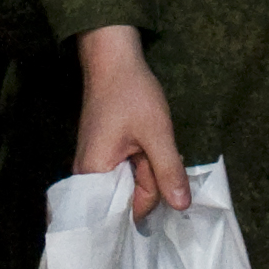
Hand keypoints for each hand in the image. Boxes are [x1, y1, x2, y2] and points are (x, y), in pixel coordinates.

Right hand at [72, 24, 189, 220]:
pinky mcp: (99, 156)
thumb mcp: (157, 133)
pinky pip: (122, 173)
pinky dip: (139, 164)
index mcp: (94, 174)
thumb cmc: (131, 94)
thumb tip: (181, 206)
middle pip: (127, 199)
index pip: (130, 208)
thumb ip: (169, 172)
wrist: (112, 60)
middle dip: (151, 183)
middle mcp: (86, 176)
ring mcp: (91, 165)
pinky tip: (148, 148)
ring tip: (154, 145)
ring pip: (127, 184)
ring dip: (147, 171)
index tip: (168, 178)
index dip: (155, 197)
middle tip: (158, 151)